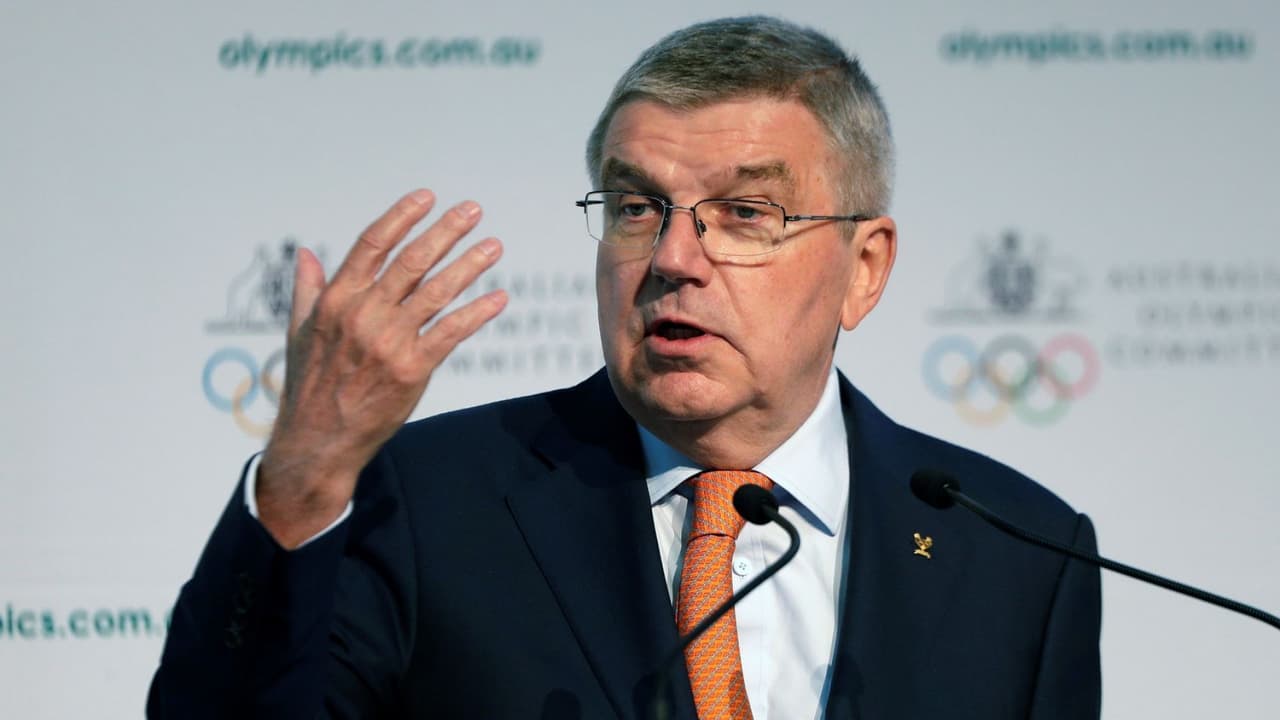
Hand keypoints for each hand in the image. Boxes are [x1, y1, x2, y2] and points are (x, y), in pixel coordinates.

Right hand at [256, 190, 506, 547]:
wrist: (318, 440)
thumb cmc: (310, 385)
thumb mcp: (300, 331)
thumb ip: (308, 288)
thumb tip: (306, 252)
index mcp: (336, 299)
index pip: (373, 244)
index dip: (402, 217)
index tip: (428, 197)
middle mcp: (363, 314)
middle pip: (412, 260)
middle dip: (447, 231)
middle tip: (473, 210)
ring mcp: (389, 341)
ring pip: (437, 291)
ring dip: (470, 264)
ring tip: (493, 246)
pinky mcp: (411, 369)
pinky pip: (452, 332)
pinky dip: (477, 313)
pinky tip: (499, 298)